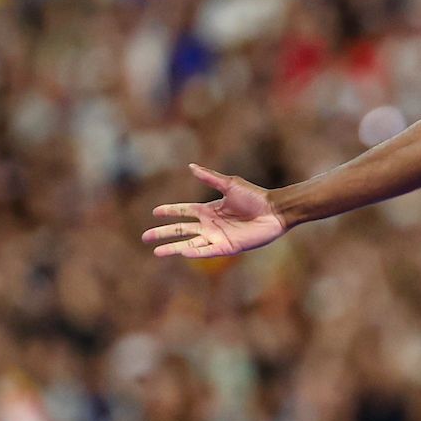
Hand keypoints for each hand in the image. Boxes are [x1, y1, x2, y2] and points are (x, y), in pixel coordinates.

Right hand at [144, 164, 287, 258]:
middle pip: (181, 230)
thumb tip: (191, 167)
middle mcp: (210, 225)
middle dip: (163, 233)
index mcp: (208, 210)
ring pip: (189, 243)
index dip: (169, 212)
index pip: (183, 212)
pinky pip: (208, 251)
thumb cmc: (255, 196)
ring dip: (173, 248)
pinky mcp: (228, 247)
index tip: (154, 213)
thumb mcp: (230, 185)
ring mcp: (218, 237)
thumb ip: (210, 178)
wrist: (274, 211)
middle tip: (145, 238)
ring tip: (156, 252)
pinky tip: (182, 252)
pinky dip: (195, 252)